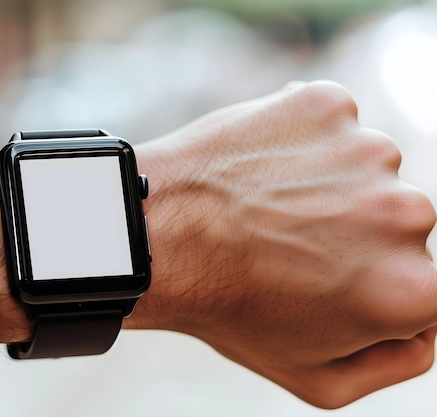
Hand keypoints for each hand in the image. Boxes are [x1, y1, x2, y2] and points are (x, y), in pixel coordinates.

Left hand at [128, 81, 436, 407]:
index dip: (370, 284)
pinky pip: (331, 126)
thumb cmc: (230, 309)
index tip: (325, 279)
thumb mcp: (317, 378)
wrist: (158, 235)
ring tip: (268, 206)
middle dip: (354, 234)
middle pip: (398, 221)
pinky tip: (261, 168)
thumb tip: (431, 324)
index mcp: (412, 288)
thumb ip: (401, 359)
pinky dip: (304, 142)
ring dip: (328, 184)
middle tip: (287, 243)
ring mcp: (366, 150)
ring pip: (365, 169)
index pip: (423, 283)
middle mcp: (406, 213)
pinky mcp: (326, 104)